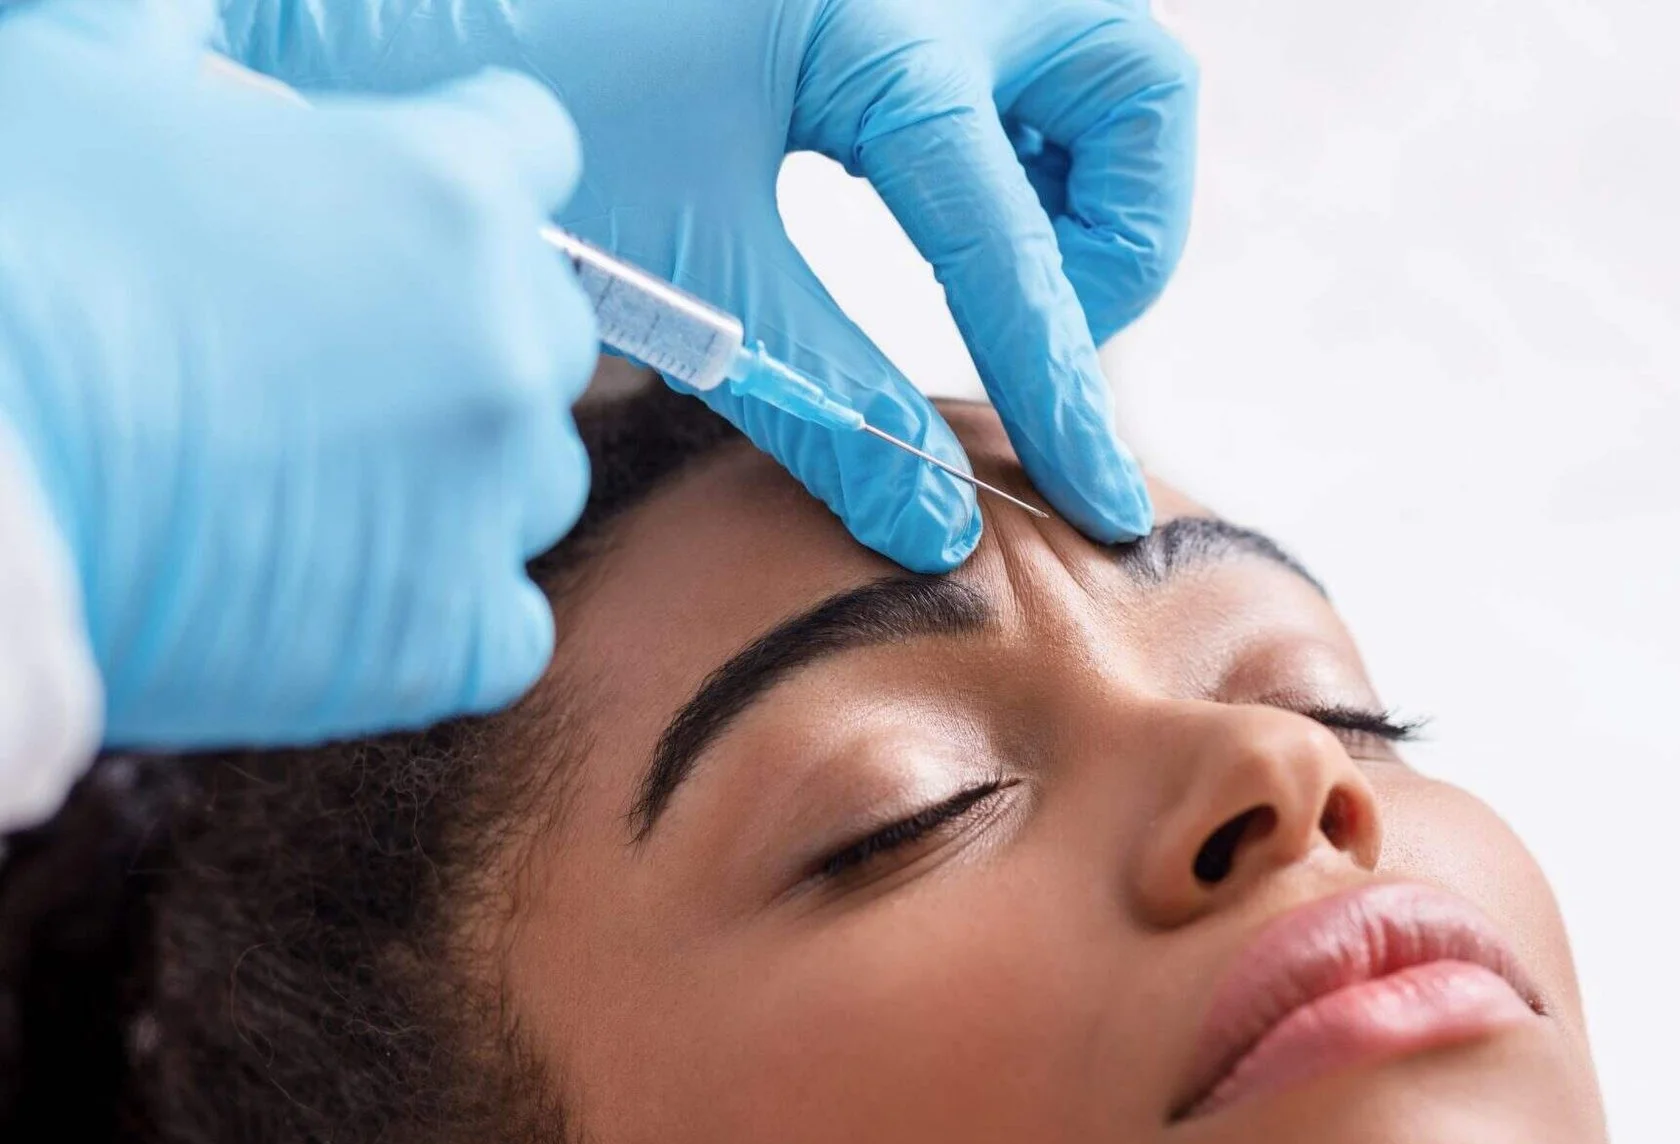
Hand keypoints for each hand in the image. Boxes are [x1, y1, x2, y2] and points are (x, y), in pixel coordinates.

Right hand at [0, 0, 597, 746]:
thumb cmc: (4, 265)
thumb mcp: (75, 81)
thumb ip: (167, 35)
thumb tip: (185, 22)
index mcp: (444, 192)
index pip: (528, 147)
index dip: (457, 164)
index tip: (397, 198)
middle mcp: (503, 345)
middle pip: (543, 323)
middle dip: (458, 325)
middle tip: (324, 351)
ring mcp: (487, 501)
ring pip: (530, 477)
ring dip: (454, 469)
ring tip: (311, 472)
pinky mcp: (448, 639)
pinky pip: (500, 625)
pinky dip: (437, 607)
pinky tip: (342, 584)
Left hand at [220, 0, 1198, 570]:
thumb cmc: (509, 94)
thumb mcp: (684, 265)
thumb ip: (825, 397)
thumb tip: (936, 524)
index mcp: (874, 25)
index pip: (1014, 245)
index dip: (1061, 389)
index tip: (1099, 500)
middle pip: (1136, 89)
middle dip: (1121, 228)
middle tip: (1037, 314)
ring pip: (1096, 54)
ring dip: (1079, 173)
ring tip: (990, 258)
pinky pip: (1011, 39)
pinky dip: (1012, 127)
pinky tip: (925, 193)